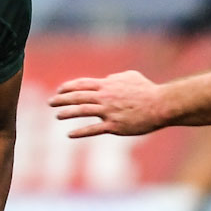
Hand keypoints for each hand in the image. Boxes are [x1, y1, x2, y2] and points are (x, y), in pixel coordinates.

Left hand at [50, 70, 171, 137]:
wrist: (160, 105)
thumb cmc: (147, 90)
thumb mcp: (130, 76)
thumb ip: (115, 77)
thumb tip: (107, 79)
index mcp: (108, 85)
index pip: (82, 84)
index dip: (68, 87)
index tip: (59, 90)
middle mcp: (105, 97)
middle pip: (78, 97)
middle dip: (61, 99)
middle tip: (50, 102)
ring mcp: (108, 112)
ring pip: (82, 111)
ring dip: (67, 113)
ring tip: (57, 116)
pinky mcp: (114, 126)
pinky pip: (93, 129)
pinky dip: (79, 132)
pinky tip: (69, 134)